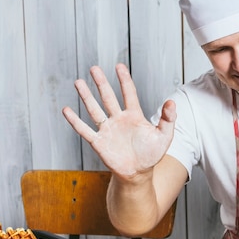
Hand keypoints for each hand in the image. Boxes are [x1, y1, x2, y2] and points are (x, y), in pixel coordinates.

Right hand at [61, 64, 175, 177]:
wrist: (139, 172)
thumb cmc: (152, 154)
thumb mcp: (164, 136)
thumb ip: (168, 119)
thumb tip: (171, 102)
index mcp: (134, 116)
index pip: (129, 93)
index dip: (124, 80)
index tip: (119, 66)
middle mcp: (119, 119)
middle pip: (108, 97)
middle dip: (101, 83)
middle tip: (94, 68)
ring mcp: (107, 130)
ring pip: (94, 110)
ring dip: (86, 97)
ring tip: (78, 82)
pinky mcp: (99, 142)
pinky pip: (85, 130)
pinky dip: (75, 121)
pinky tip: (66, 110)